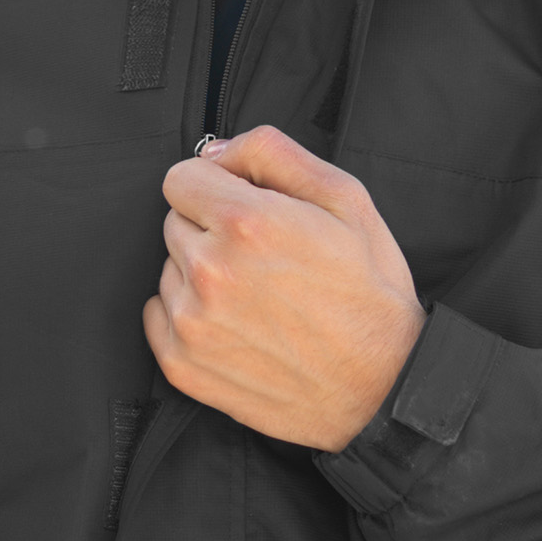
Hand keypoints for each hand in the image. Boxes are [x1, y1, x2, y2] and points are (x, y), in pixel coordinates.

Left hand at [142, 125, 425, 451]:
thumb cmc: (369, 292)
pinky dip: (187, 315)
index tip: (243, 207)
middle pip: (175, 222)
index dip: (215, 187)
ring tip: (257, 296)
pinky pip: (157, 314)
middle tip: (263, 257)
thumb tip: (214, 152)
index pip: (180, 178)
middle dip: (210, 229)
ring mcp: (191, 322)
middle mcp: (209, 271)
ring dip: (200, 274)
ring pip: (169, 268)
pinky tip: (236, 324)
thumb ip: (271, 153)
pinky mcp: (182, 364)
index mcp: (245, 222)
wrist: (383, 388)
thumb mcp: (345, 198)